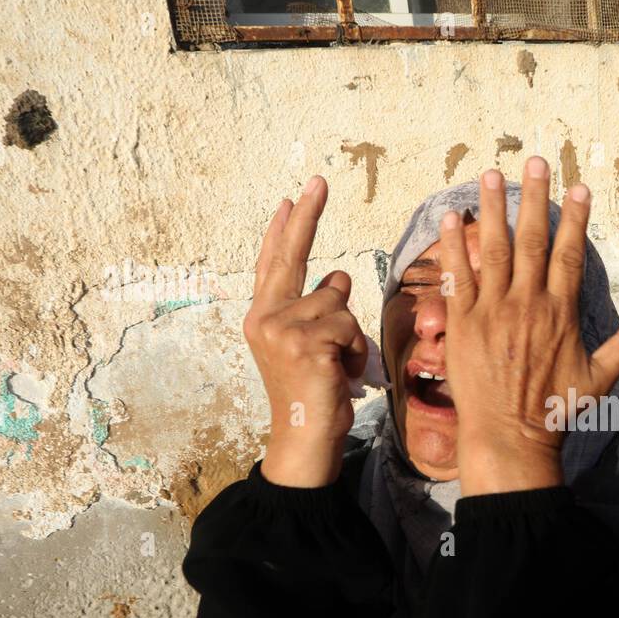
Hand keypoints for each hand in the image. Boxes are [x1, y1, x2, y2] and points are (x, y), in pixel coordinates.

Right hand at [244, 176, 368, 486]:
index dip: (284, 231)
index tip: (290, 199)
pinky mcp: (302, 341)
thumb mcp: (316, 347)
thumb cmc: (315, 395)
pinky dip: (355, 350)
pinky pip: (348, 325)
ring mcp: (279, 327)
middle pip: (292, 256)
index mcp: (263, 317)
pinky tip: (342, 374)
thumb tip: (339, 276)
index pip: (275, 264)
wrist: (304, 437)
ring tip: (339, 367)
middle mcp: (263, 317)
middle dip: (306, 216)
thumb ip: (320, 310)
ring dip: (351, 335)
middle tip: (318, 179)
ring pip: (338, 300)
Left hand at [439, 158, 618, 496]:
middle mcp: (527, 303)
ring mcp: (491, 311)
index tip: (578, 187)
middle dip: (534, 197)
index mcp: (560, 313)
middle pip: (533, 239)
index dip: (574, 218)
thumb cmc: (555, 411)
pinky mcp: (461, 323)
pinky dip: (452, 246)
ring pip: (492, 249)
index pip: (570, 254)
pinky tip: (449, 218)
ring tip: (490, 174)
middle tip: (534, 161)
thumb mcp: (598, 379)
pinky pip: (457, 276)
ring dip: (491, 209)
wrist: (509, 437)